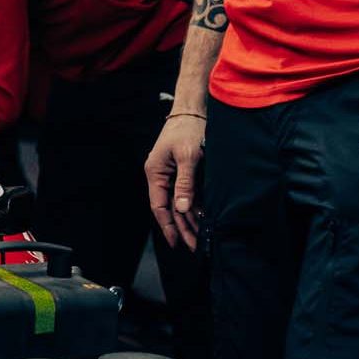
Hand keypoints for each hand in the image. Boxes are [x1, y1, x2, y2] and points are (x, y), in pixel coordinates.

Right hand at [145, 114, 203, 248]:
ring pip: (179, 203)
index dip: (167, 226)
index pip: (159, 206)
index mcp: (155, 172)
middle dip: (181, 228)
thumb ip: (185, 183)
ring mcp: (171, 174)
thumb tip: (183, 208)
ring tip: (200, 238)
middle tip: (194, 246)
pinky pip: (187, 194)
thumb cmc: (188, 130)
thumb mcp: (188, 157)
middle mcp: (161, 176)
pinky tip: (203, 219)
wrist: (193, 111)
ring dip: (189, 220)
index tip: (176, 242)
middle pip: (169, 208)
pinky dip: (195, 207)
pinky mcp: (183, 171)